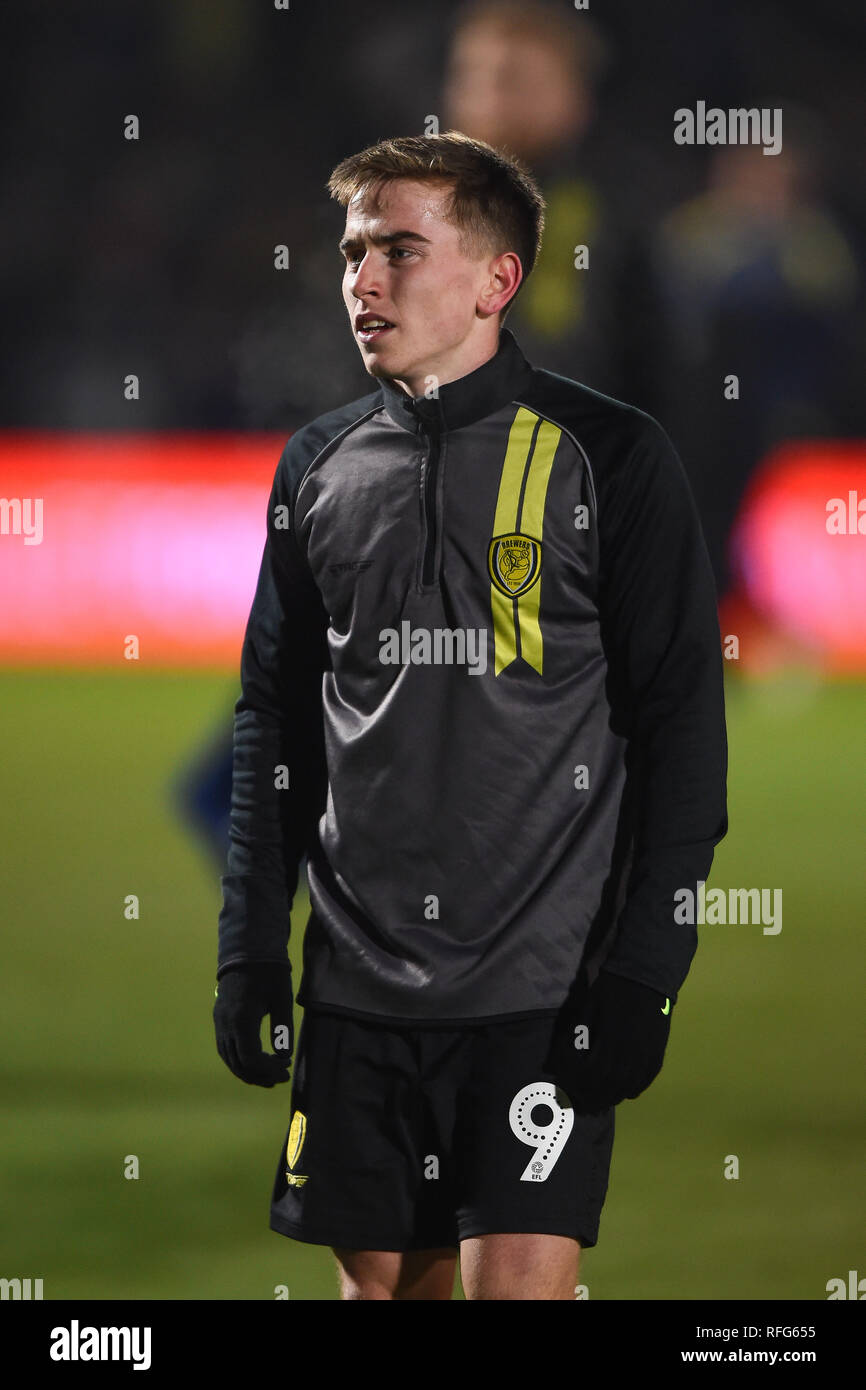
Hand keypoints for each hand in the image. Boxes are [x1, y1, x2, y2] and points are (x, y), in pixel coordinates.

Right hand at [214, 962, 293, 1086]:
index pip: (250, 1058)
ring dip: (248, 1070)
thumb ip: (282, 1029)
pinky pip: (225, 1047)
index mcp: (241, 1020)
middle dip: (259, 1075)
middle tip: (281, 1077)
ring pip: (228, 1058)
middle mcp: (225, 1025)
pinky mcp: (219, 1018)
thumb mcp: (282, 999)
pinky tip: (256, 1060)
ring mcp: (219, 1022)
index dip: (268, 1070)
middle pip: (237, 1063)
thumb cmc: (269, 972)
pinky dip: (239, 1059)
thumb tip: (284, 1056)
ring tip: (270, 1074)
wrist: (247, 950)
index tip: (286, 1068)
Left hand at [545, 969, 671, 1112]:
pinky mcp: (658, 1052)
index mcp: (611, 1039)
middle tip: (581, 1106)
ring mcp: (647, 1054)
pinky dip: (633, 1090)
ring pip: (628, 1086)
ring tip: (599, 1104)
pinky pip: (646, 1079)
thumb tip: (559, 1060)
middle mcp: (631, 1052)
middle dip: (593, 1097)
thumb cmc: (611, 988)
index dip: (578, 1084)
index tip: (566, 1089)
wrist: (646, 974)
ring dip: (612, 1097)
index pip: (592, 1073)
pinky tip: (624, 1094)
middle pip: (610, 1085)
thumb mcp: (588, 1008)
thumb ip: (576, 1037)